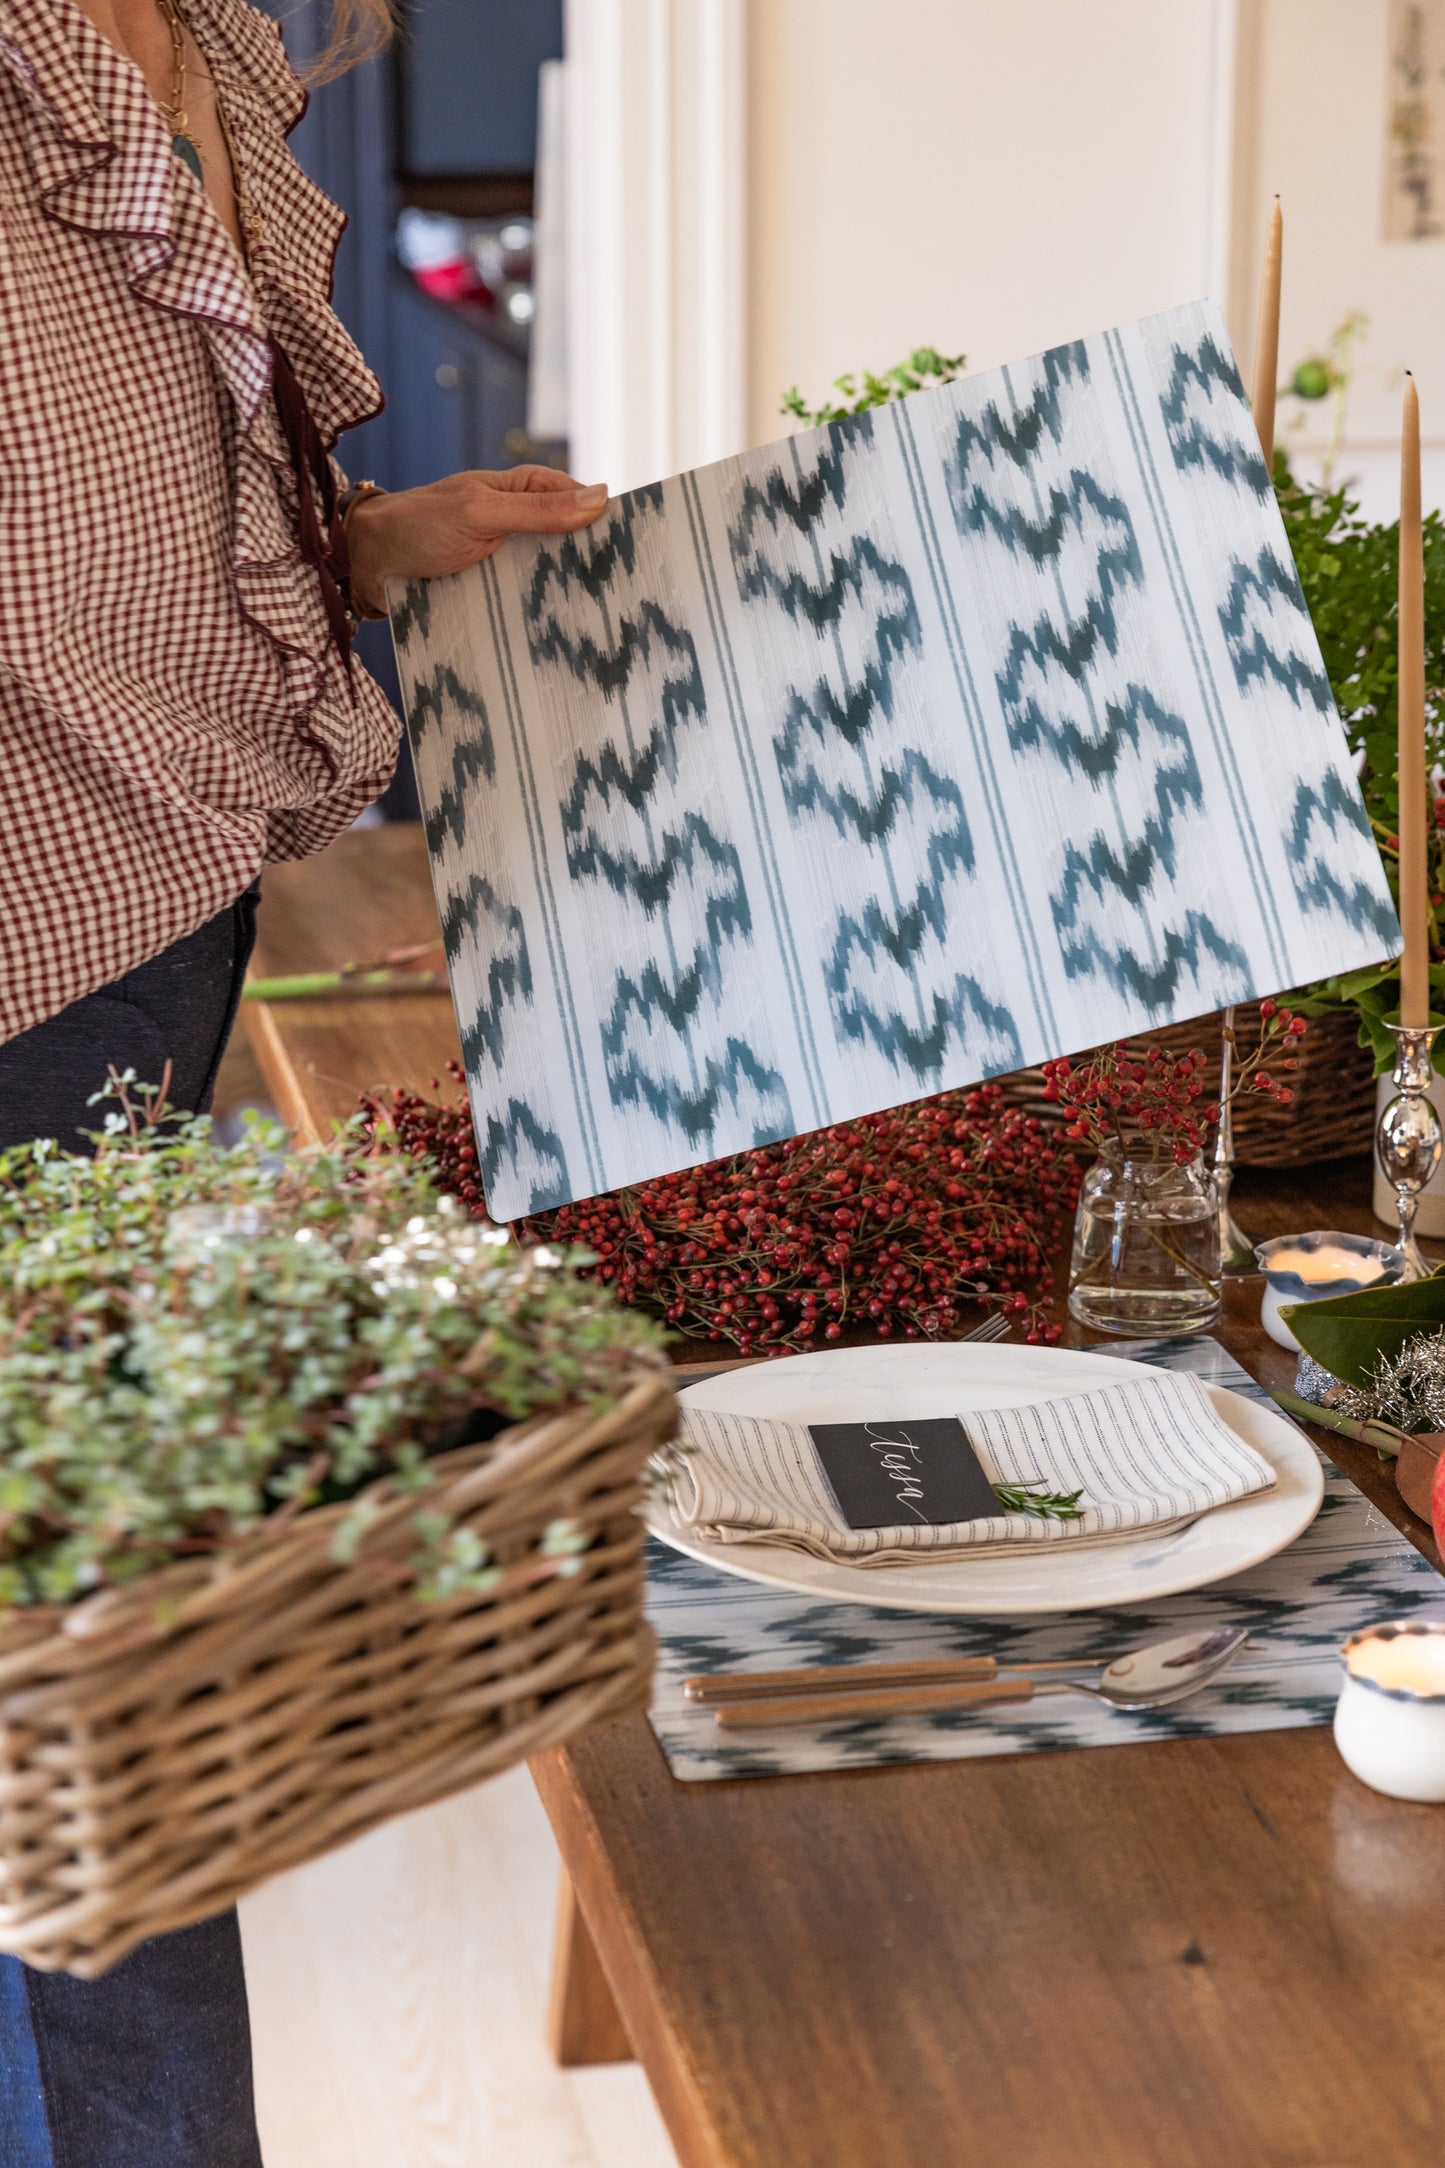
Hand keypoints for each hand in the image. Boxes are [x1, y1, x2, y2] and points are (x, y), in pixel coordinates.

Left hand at [345, 465, 609, 615]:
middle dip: (598, 566)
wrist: (367, 562)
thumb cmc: (418, 525)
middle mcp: (524, 522)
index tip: (644, 551)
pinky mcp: (497, 588)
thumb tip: (600, 499)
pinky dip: (544, 612)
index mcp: (527, 490)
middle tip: (633, 598)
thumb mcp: (480, 513)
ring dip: (572, 595)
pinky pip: (531, 599)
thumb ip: (536, 510)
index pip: (585, 502)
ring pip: (555, 575)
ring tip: (606, 623)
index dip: (612, 524)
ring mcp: (511, 557)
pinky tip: (563, 632)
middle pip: (575, 543)